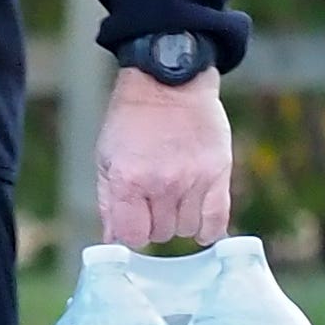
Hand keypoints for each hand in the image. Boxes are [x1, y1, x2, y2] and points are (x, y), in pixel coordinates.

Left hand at [98, 66, 230, 249]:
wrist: (168, 83)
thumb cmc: (132, 119)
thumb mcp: (106, 157)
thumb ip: (110, 202)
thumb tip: (113, 240)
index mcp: (129, 179)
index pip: (132, 236)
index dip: (131, 232)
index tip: (133, 222)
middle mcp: (162, 183)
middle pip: (161, 234)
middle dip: (154, 223)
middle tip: (153, 201)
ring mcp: (192, 180)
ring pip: (187, 229)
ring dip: (179, 221)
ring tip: (174, 199)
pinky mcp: (218, 173)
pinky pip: (217, 220)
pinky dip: (208, 230)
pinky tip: (200, 226)